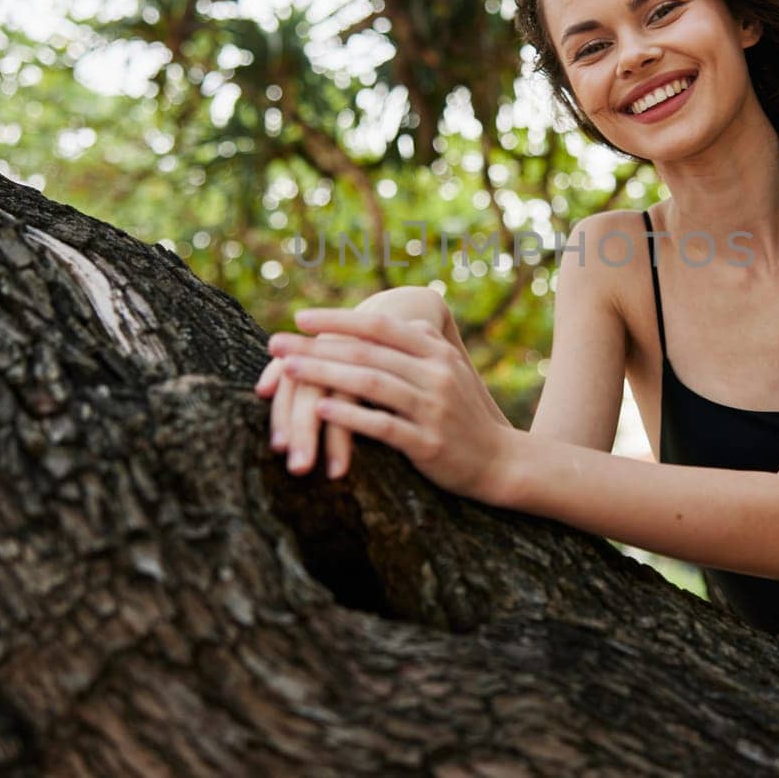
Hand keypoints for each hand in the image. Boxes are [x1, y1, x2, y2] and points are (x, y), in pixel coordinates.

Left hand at [265, 308, 513, 501]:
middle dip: (317, 345)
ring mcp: (433, 408)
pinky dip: (350, 416)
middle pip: (367, 352)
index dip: (339, 319)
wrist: (501, 462)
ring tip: (288, 370)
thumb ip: (423, 345)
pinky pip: (383, 425)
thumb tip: (392, 322)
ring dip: (324, 374)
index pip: (381, 326)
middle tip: (277, 342)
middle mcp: (436, 373)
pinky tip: (321, 410)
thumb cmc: (464, 415)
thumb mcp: (452, 371)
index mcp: (437, 352)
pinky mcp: (429, 443)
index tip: (300, 317)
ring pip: (371, 383)